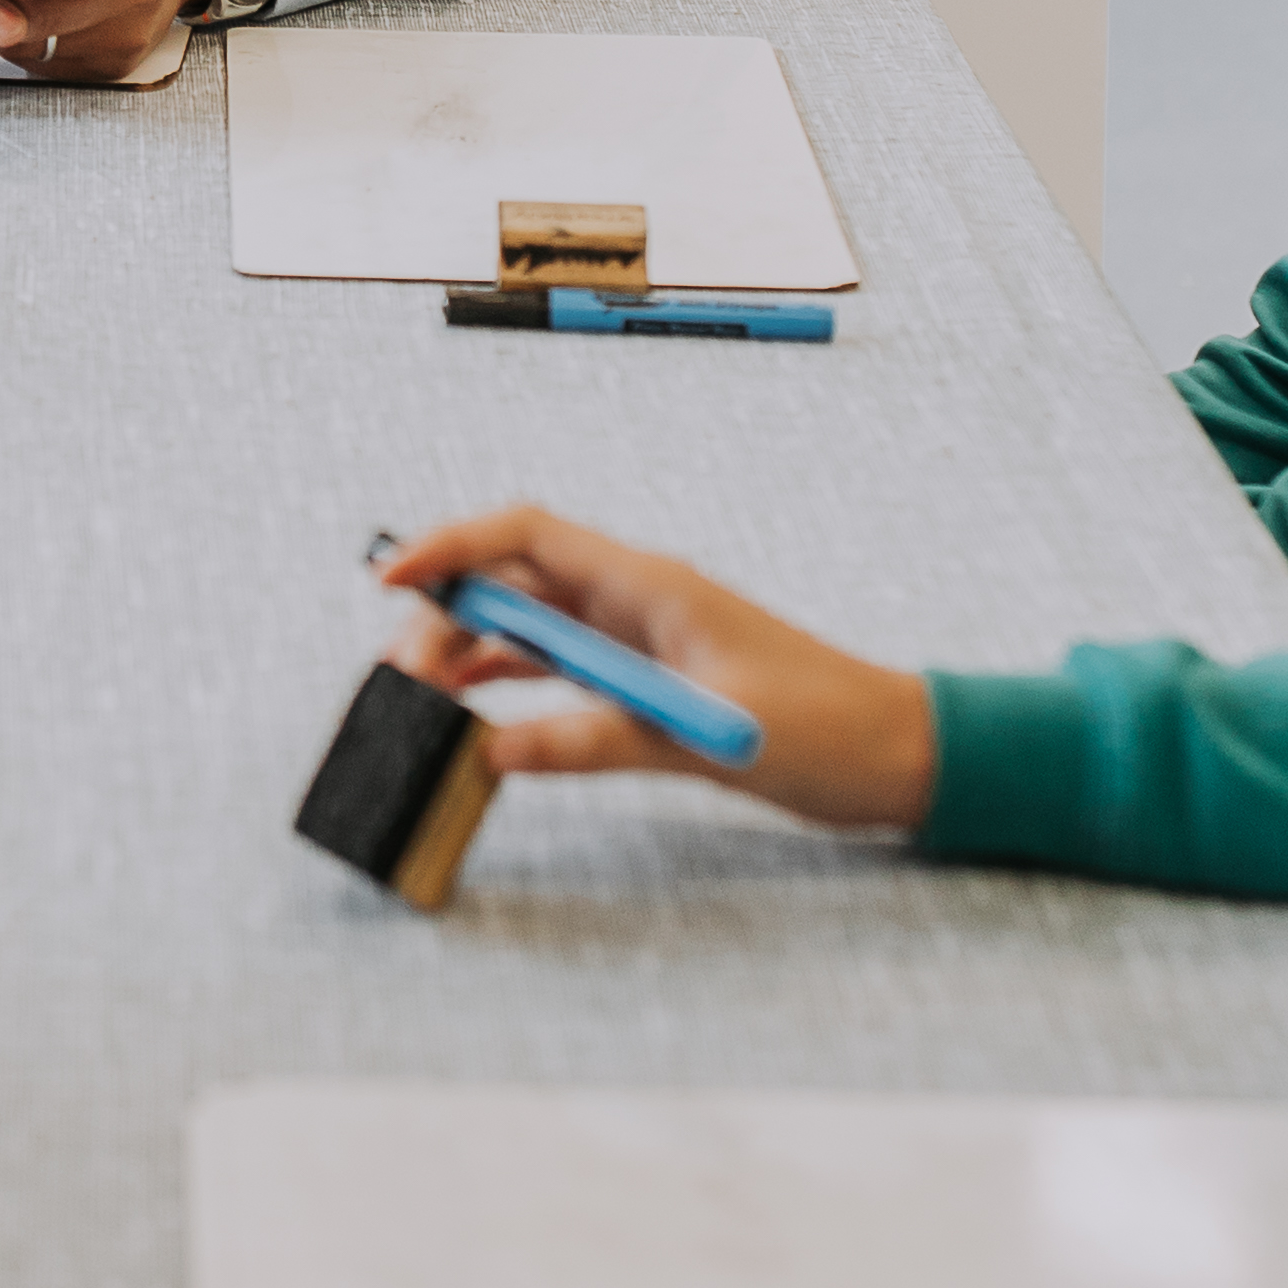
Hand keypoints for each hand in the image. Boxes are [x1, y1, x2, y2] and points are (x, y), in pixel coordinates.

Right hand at [373, 508, 940, 832]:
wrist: (898, 752)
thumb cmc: (824, 729)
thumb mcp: (702, 736)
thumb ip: (594, 740)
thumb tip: (492, 751)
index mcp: (649, 585)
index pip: (526, 535)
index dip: (450, 548)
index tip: (389, 581)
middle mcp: (637, 599)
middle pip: (514, 580)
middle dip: (446, 614)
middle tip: (402, 679)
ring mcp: (642, 638)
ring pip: (531, 625)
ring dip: (472, 651)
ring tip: (420, 698)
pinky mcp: (651, 680)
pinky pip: (562, 667)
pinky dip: (512, 683)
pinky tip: (475, 711)